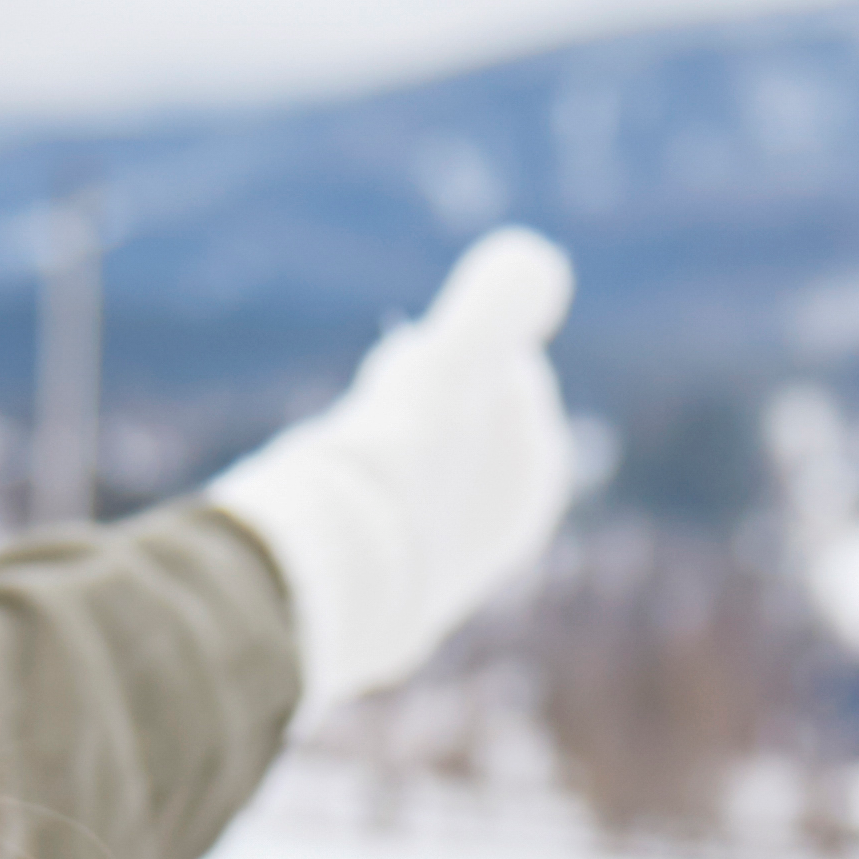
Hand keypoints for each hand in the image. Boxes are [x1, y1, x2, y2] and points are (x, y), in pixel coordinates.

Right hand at [198, 228, 577, 705]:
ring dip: (378, 444)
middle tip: (380, 397)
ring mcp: (434, 576)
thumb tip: (539, 258)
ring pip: (407, 474)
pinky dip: (348, 495)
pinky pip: (367, 520)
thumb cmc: (395, 470)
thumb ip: (498, 305)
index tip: (419, 359)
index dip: (458, 358)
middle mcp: (495, 541)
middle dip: (418, 403)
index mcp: (532, 488)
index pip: (504, 384)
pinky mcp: (374, 601)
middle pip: (455, 429)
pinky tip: (320, 497)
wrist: (323, 579)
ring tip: (345, 443)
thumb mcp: (455, 366)